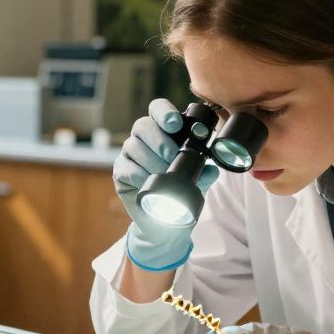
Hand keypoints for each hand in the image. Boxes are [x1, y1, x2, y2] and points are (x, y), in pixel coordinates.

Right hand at [113, 99, 218, 269]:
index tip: (175, 124)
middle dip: (160, 140)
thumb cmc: (180, 193)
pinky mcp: (120, 172)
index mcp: (163, 131)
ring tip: (164, 174)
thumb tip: (212, 170)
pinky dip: (140, 175)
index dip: (164, 112)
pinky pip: (126, 167)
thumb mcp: (197, 183)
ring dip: (152, 160)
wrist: (165, 223)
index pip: (158, 109)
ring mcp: (129, 154)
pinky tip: (149, 182)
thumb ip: (204, 174)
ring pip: (133, 145)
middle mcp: (143, 138)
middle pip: (143, 125)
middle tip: (172, 157)